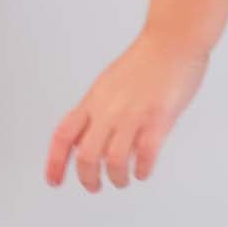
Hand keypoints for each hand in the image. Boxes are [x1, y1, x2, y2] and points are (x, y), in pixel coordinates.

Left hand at [45, 31, 210, 192]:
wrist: (173, 40)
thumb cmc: (148, 58)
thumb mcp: (109, 82)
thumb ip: (98, 109)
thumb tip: (89, 135)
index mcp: (94, 100)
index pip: (64, 136)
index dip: (55, 162)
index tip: (54, 180)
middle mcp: (109, 109)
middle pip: (87, 155)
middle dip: (88, 178)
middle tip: (94, 186)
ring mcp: (134, 115)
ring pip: (115, 161)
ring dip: (117, 178)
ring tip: (123, 180)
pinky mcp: (158, 119)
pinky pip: (145, 155)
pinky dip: (142, 170)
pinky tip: (144, 170)